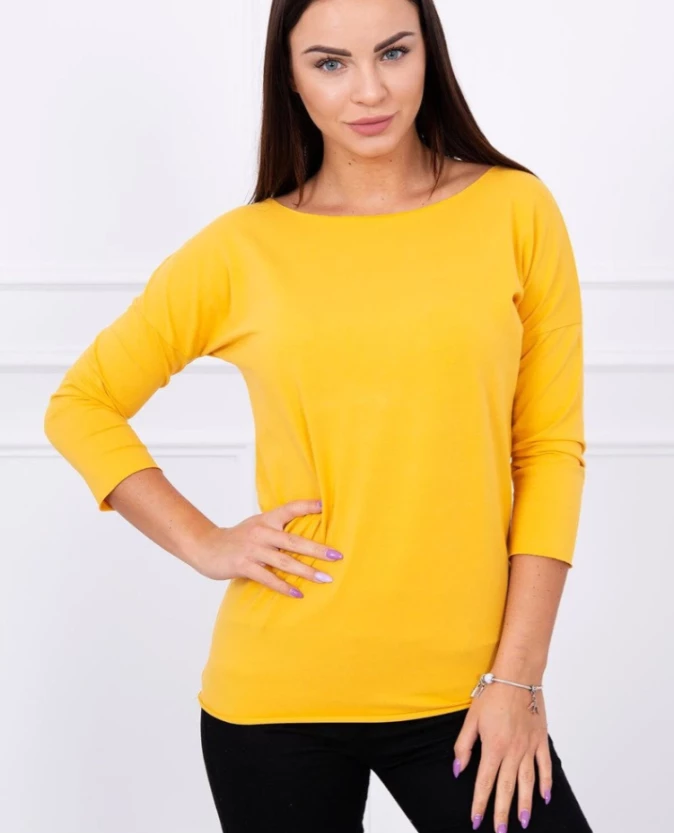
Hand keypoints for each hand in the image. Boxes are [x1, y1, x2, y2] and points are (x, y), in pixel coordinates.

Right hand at [189, 498, 342, 596]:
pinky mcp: (243, 565)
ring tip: (325, 578)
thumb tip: (308, 532)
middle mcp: (261, 532)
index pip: (290, 509)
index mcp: (266, 519)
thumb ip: (278, 527)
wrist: (205, 547)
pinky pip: (268, 577)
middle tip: (337, 555)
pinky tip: (298, 593)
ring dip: (307, 571)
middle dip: (318, 549)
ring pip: (284, 561)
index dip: (308, 506)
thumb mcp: (257, 525)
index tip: (326, 507)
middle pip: (294, 540)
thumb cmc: (238, 538)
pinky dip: (284, 587)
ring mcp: (252, 549)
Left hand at [453, 679, 551, 830]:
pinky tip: (544, 797)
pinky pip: (545, 766)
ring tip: (522, 822)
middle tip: (500, 831)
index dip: (479, 803)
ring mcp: (529, 747)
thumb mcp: (471, 718)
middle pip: (507, 788)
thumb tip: (457, 770)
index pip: (484, 782)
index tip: (476, 820)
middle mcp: (512, 751)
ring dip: (525, 804)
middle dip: (502, 812)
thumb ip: (463, 746)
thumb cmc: (492, 694)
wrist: (517, 676)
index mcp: (493, 747)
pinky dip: (546, 783)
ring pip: (527, 782)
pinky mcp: (541, 740)